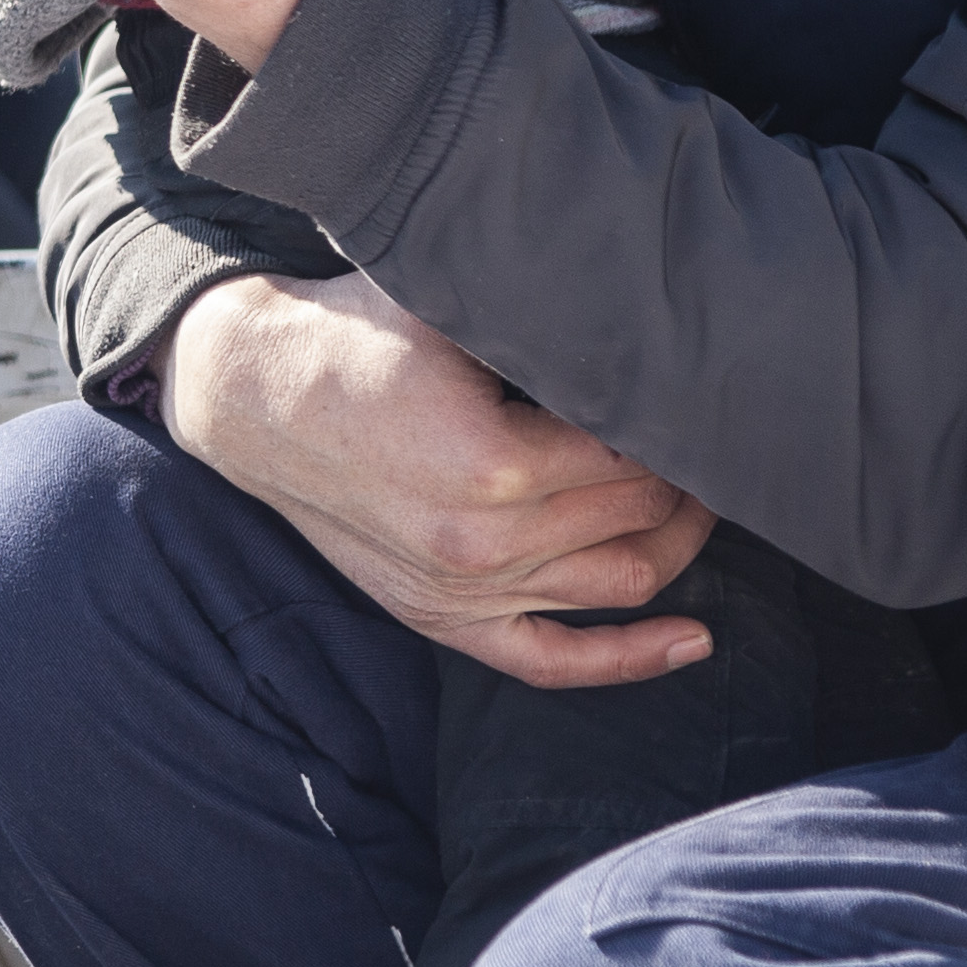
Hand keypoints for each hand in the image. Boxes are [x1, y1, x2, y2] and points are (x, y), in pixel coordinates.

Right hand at [163, 269, 716, 686]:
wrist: (253, 396)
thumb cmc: (358, 336)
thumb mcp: (454, 304)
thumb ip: (548, 322)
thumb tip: (653, 318)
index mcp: (496, 465)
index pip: (639, 459)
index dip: (684, 427)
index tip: (707, 395)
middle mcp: (484, 543)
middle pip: (639, 518)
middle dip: (691, 479)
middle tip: (713, 433)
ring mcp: (463, 592)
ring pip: (620, 585)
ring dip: (679, 546)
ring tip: (703, 495)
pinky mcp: (442, 619)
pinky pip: (554, 661)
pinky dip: (630, 660)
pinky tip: (695, 640)